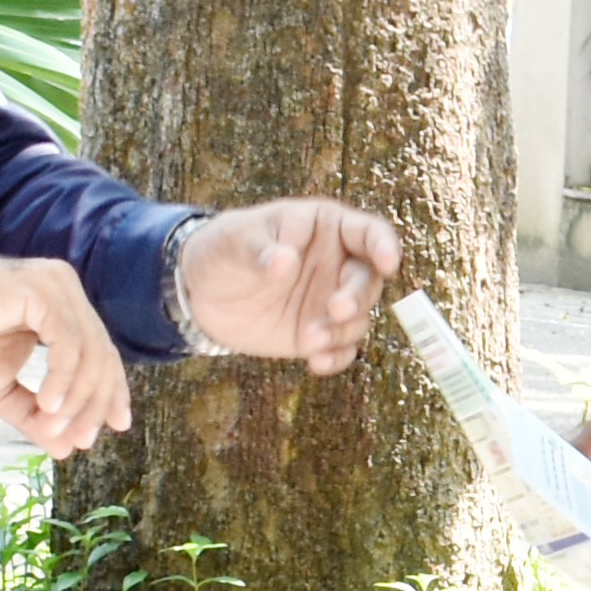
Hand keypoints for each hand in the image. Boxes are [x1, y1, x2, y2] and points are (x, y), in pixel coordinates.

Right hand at [0, 247, 129, 453]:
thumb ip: (34, 416)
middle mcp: (64, 292)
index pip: (100, 354)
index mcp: (60, 310)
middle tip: (82, 440)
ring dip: (77, 398)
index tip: (116, 427)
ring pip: (89, 352)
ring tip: (55, 428)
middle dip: (96, 403)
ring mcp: (55, 287)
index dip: (110, 392)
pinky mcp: (40, 290)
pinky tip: (48, 405)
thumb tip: (66, 450)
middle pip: (101, 355)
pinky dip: (62, 379)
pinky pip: (68, 343)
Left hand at [167, 198, 403, 366]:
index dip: (384, 245)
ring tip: (309, 341)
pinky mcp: (319, 332)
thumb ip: (258, 250)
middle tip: (335, 310)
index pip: (367, 232)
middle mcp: (337, 264)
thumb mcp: (231, 242)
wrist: (201, 293)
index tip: (388, 263)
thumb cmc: (221, 250)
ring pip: (358, 318)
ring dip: (341, 332)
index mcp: (325, 228)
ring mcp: (329, 300)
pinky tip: (316, 363)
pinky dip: (335, 357)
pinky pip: (341, 348)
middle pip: (368, 280)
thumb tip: (285, 261)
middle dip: (357, 297)